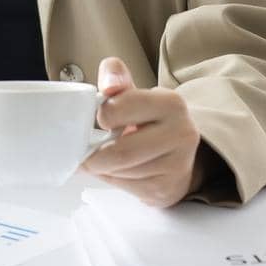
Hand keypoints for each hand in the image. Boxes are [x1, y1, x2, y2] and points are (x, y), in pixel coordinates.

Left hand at [80, 57, 201, 208]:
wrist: (176, 151)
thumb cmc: (147, 119)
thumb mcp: (132, 92)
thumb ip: (115, 77)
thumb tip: (109, 86)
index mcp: (170, 103)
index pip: (119, 109)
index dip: (102, 116)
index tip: (100, 119)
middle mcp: (181, 134)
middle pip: (120, 152)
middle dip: (94, 155)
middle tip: (85, 152)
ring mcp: (177, 165)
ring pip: (122, 172)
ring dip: (102, 168)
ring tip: (102, 159)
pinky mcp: (167, 189)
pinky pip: (128, 188)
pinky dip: (113, 180)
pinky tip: (116, 170)